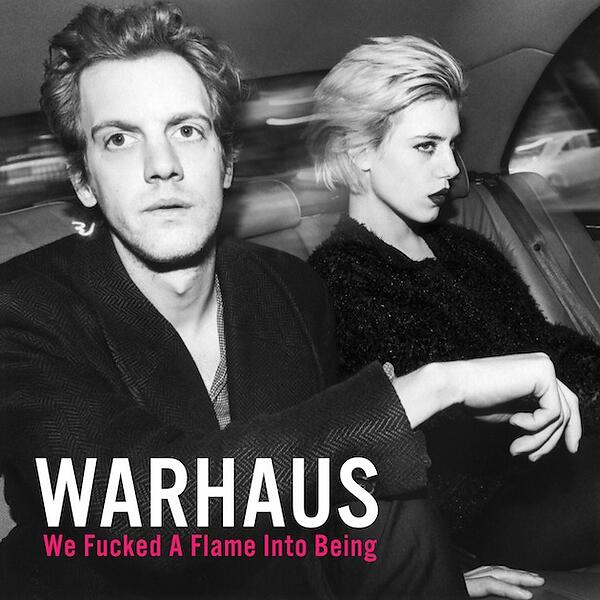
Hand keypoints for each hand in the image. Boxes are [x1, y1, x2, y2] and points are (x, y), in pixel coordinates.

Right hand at [394, 352, 581, 460]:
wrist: (456, 385)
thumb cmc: (475, 398)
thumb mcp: (511, 412)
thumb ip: (533, 418)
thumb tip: (552, 437)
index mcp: (535, 371)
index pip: (563, 401)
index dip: (569, 427)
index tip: (569, 449)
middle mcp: (543, 364)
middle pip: (567, 408)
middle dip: (557, 437)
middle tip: (538, 457)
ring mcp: (544, 367)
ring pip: (559, 415)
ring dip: (539, 439)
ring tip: (517, 448)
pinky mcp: (543, 373)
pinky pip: (552, 412)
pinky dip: (534, 425)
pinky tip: (514, 421)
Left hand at [464, 565, 543, 598]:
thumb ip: (488, 595)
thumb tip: (511, 596)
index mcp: (464, 586)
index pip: (491, 583)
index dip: (511, 589)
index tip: (529, 594)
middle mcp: (464, 579)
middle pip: (493, 571)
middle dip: (517, 575)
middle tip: (538, 579)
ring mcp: (463, 578)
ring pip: (489, 569)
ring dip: (511, 572)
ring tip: (528, 575)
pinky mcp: (464, 581)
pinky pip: (484, 572)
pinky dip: (500, 573)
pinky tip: (507, 574)